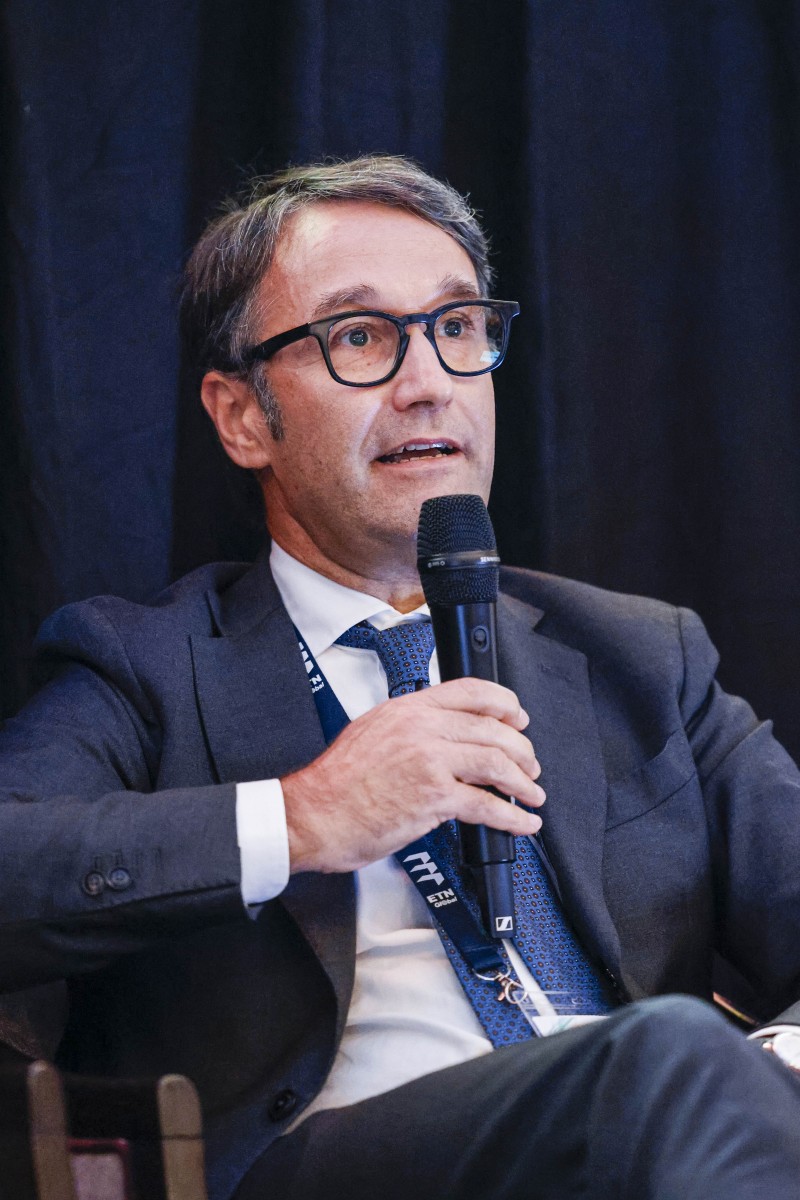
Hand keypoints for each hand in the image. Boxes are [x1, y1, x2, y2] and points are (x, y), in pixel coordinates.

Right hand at [281, 678, 544, 873]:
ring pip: (497, 762)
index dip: (504, 703)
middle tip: (530, 764)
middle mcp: (421, 728)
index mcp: (407, 708)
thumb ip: (408, 727)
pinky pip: (487, 804)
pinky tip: (521, 823)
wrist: (313, 815)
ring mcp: (430, 761)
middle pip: (492, 728)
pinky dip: (512, 817)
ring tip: (532, 794)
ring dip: (523, 782)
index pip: (470, 691)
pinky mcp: (434, 797)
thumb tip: (440, 735)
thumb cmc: (335, 784)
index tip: (518, 716)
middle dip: (521, 749)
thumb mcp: (370, 732)